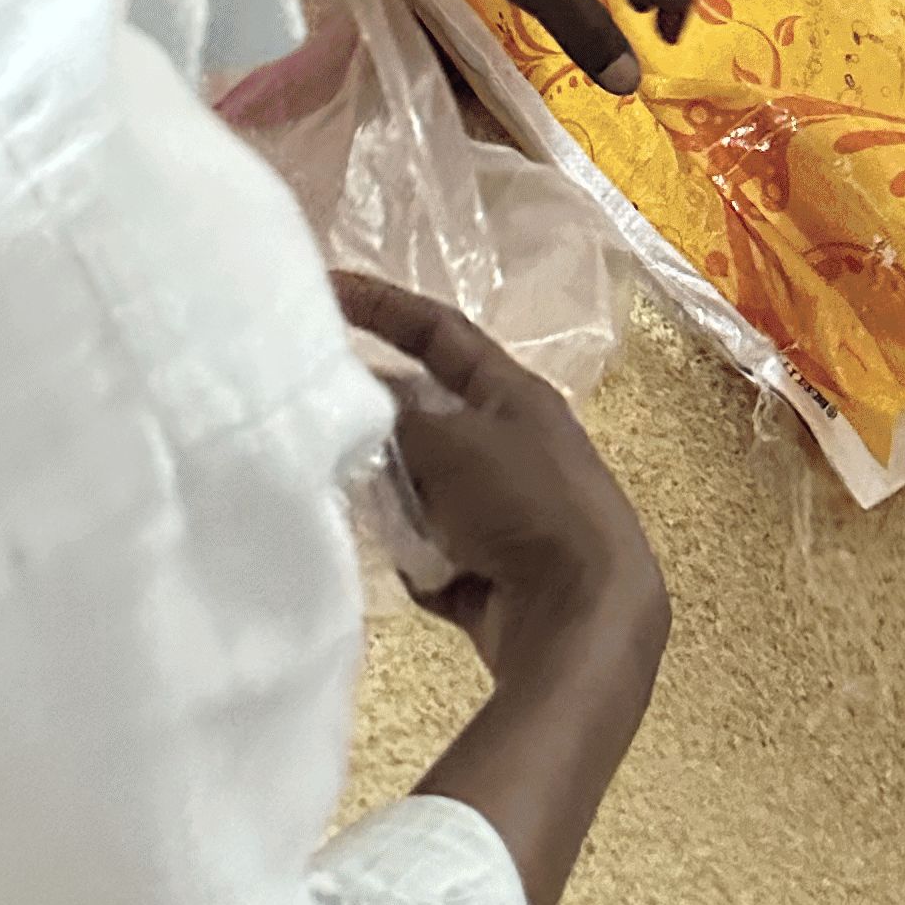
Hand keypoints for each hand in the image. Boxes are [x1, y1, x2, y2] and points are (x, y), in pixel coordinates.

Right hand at [335, 273, 665, 683]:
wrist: (583, 617)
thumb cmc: (525, 506)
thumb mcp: (452, 444)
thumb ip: (399, 418)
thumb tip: (364, 402)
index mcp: (514, 395)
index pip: (439, 332)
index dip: (385, 307)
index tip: (328, 287)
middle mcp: (514, 445)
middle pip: (430, 415)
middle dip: (380, 421)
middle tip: (321, 419)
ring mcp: (508, 513)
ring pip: (427, 488)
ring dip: (395, 496)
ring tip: (351, 500)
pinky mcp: (497, 574)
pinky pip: (436, 553)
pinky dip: (417, 558)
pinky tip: (401, 566)